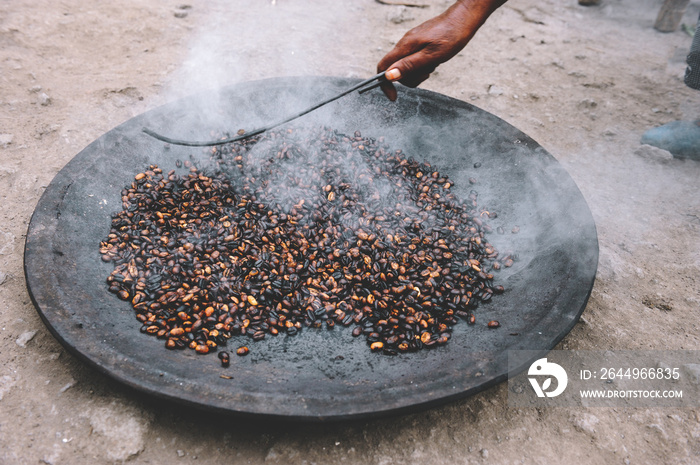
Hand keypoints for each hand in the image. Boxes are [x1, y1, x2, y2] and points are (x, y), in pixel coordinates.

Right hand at [377, 0, 505, 99]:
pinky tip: (434, 59)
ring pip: (406, 66)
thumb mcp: (431, 56)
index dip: (385, 84)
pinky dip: (422, 65)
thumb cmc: (451, 37)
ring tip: (433, 64)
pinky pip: (414, 60)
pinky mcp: (418, 43)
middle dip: (409, 78)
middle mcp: (404, 44)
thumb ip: (409, 66)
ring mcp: (411, 43)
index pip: (383, 66)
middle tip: (427, 72)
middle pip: (395, 70)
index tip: (393, 97)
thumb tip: (389, 76)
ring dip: (418, 71)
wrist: (463, 20)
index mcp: (405, 46)